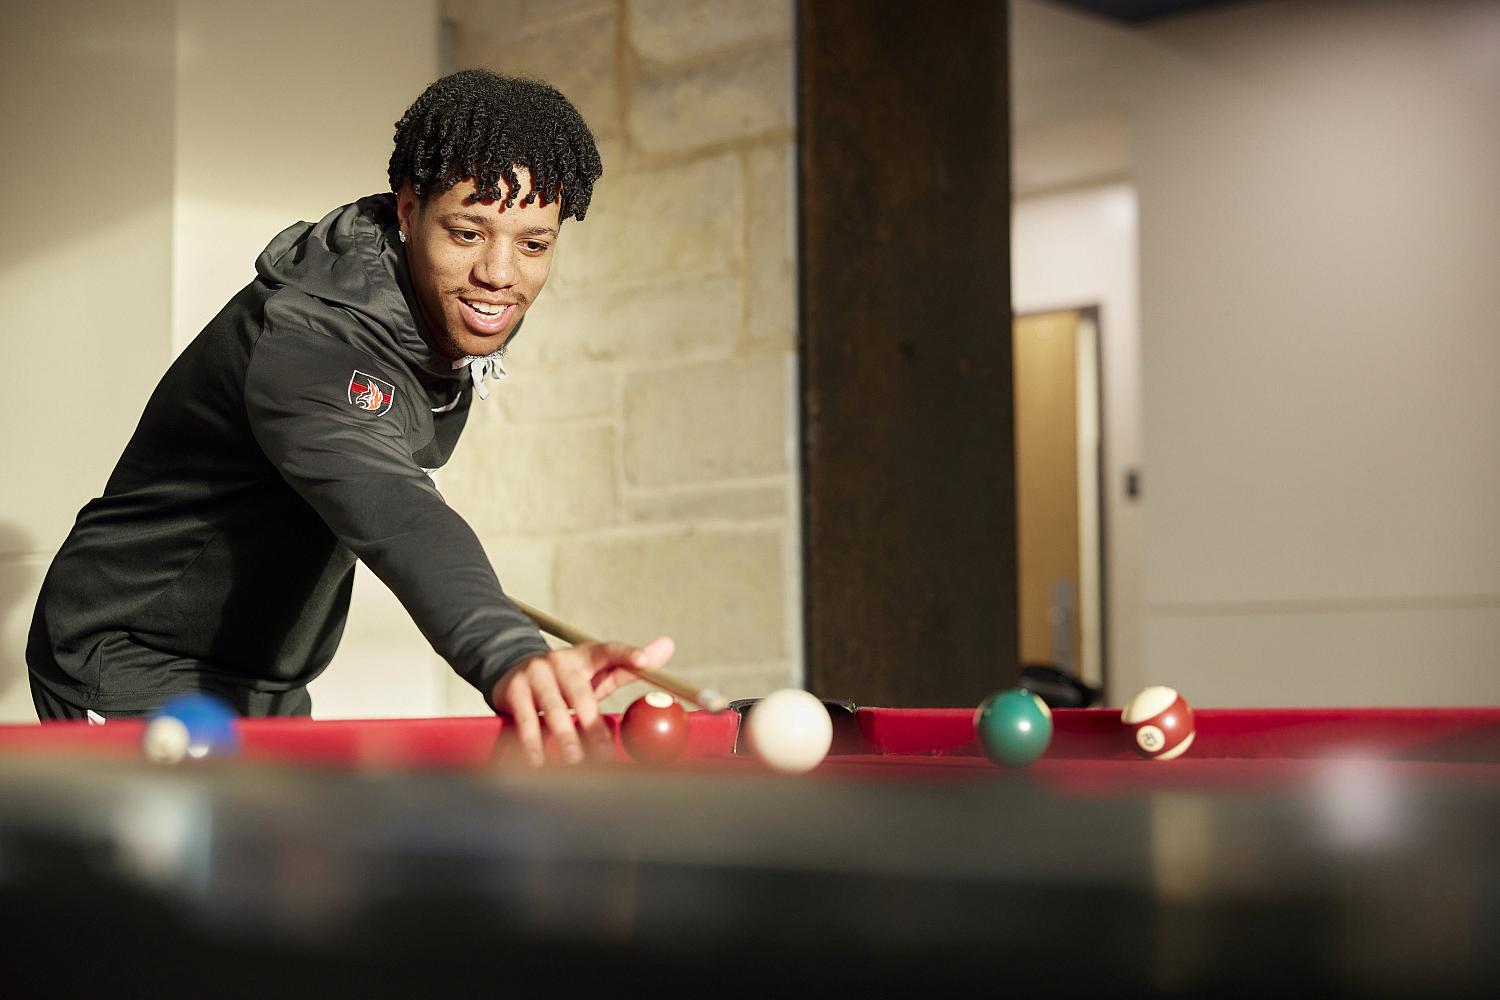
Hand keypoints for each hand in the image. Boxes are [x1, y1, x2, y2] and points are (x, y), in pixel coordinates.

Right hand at [490, 636, 675, 766]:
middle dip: (593, 725)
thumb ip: (629, 666)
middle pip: (581, 694)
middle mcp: (560, 661)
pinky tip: (537, 761)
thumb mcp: (596, 671)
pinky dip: (532, 743)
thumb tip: (669, 645)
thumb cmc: (566, 679)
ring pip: (553, 710)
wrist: (511, 669)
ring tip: (573, 762)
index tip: (645, 661)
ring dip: (564, 738)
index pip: (610, 651)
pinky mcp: (512, 690)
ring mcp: (534, 674)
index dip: (628, 655)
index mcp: (585, 655)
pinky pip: (526, 721)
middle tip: (604, 754)